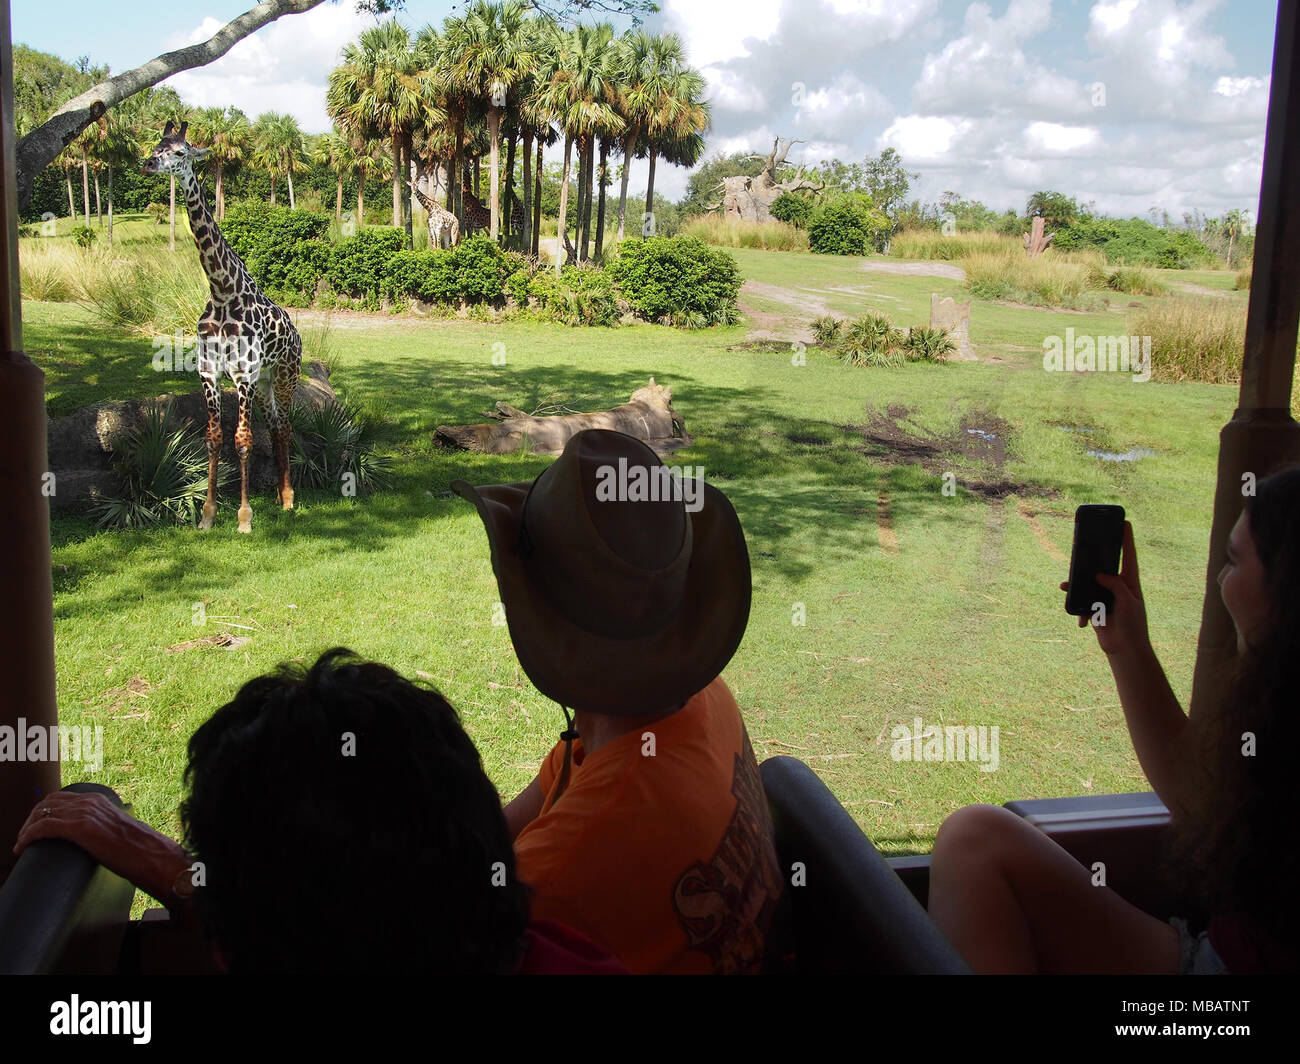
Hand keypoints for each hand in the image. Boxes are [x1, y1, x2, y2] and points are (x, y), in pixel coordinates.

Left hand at [14, 791, 193, 907]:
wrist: (154, 857)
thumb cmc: (141, 851)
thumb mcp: (118, 832)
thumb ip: (105, 830)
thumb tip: (97, 843)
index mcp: (100, 800)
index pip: (60, 797)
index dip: (42, 812)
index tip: (34, 829)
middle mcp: (91, 801)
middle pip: (47, 802)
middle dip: (30, 819)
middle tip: (24, 838)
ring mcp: (85, 813)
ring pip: (40, 813)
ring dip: (25, 828)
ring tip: (21, 845)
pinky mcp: (80, 829)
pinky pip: (43, 827)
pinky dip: (27, 836)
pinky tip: (21, 848)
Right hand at [1060, 521, 1150, 657]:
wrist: (1125, 649)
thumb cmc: (1133, 625)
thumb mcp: (1128, 602)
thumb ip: (1115, 585)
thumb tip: (1098, 574)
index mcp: (1130, 582)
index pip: (1129, 556)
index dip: (1127, 539)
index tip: (1125, 522)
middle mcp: (1117, 586)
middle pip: (1104, 565)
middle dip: (1094, 556)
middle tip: (1084, 543)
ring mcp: (1104, 596)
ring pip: (1087, 583)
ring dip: (1076, 584)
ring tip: (1065, 584)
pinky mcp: (1094, 607)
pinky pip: (1080, 600)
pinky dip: (1076, 606)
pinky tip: (1078, 615)